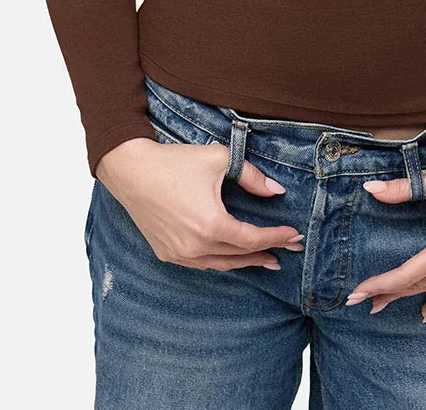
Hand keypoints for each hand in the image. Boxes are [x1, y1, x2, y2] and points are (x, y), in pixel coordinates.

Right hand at [95, 137, 305, 270]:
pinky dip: (220, 262)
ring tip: (265, 260)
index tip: (294, 235)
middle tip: (288, 251)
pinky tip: (230, 257)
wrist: (131, 169)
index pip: (253, 239)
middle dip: (267, 253)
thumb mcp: (219, 159)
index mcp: (211, 225)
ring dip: (244, 262)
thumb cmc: (175, 162)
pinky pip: (200, 264)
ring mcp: (179, 254)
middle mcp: (195, 246)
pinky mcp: (166, 253)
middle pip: (240, 256)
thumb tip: (276, 192)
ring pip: (220, 265)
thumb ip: (252, 176)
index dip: (276, 237)